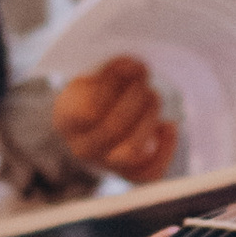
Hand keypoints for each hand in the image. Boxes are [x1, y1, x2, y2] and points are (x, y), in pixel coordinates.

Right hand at [53, 55, 176, 185]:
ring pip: (131, 152)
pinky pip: (149, 173)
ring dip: (148, 120)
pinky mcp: (128, 173)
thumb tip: (136, 67)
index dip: (113, 86)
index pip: (87, 110)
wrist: (93, 120)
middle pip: (113, 129)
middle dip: (135, 100)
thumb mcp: (94, 75)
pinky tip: (168, 126)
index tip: (129, 63)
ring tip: (153, 96)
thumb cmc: (95, 90)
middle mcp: (83, 147)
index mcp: (66, 120)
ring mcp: (106, 164)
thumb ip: (113, 70)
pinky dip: (164, 150)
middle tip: (144, 80)